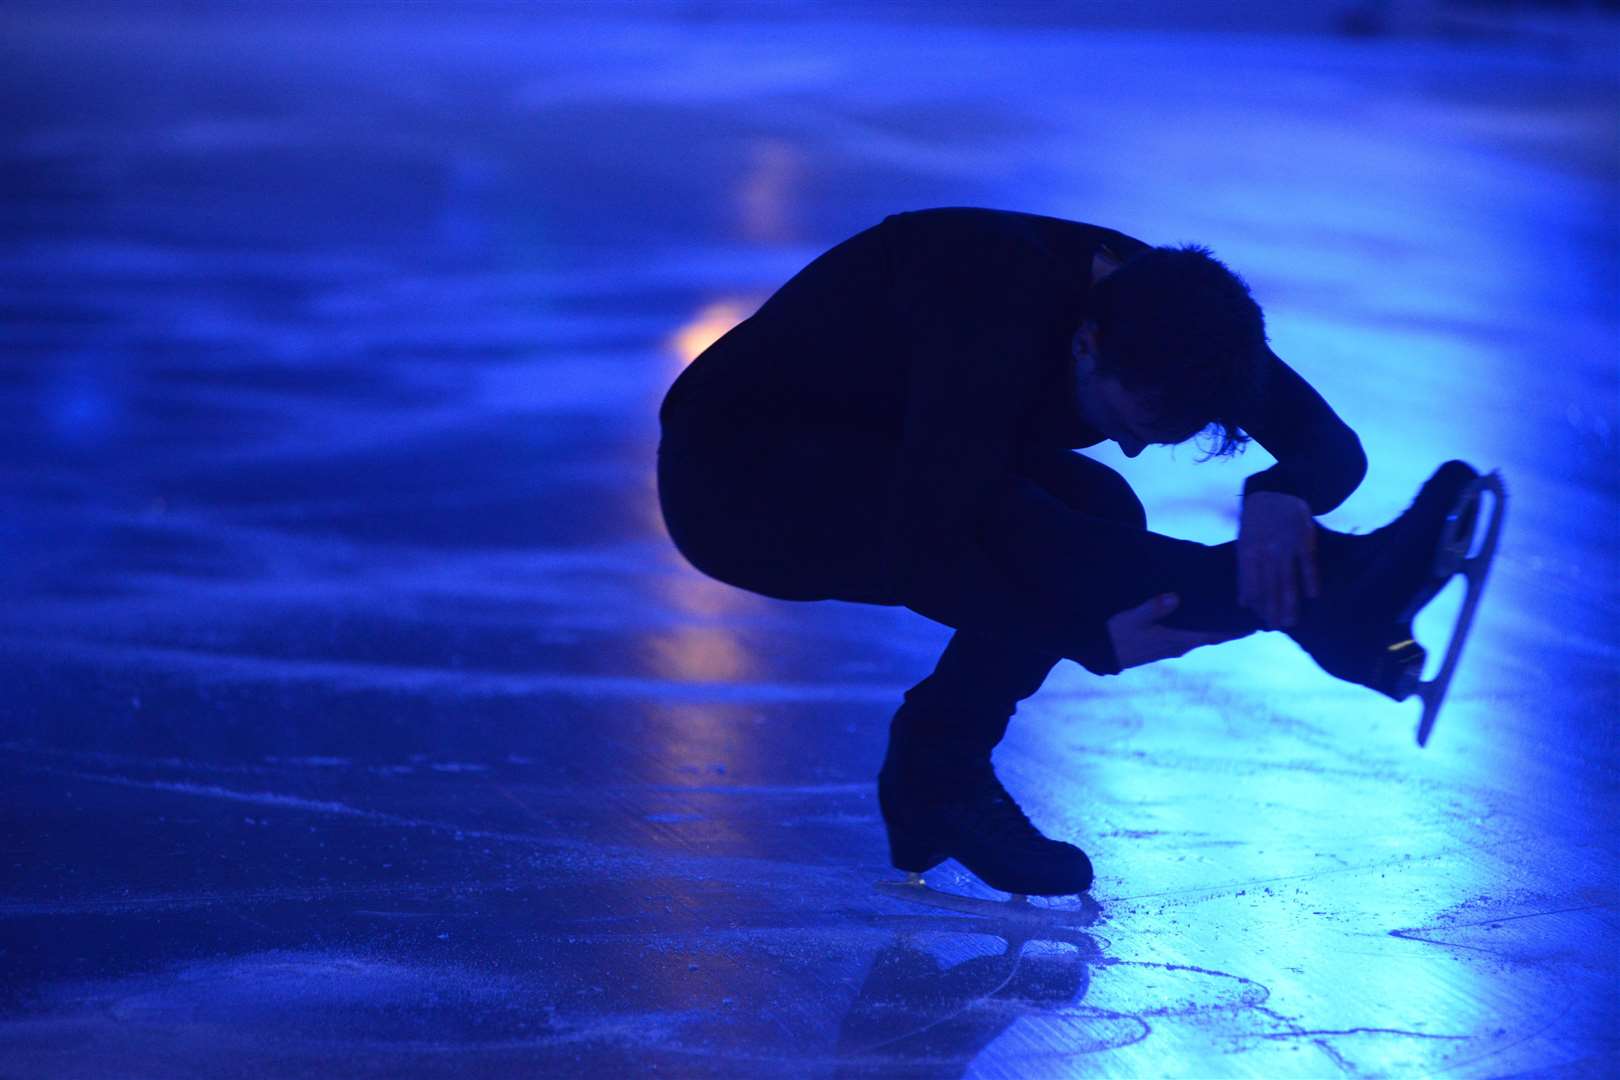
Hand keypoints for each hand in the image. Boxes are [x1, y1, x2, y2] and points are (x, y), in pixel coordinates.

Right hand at [1106, 593, 1243, 670]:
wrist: (1100, 653)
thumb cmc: (1114, 635)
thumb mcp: (1130, 619)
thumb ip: (1152, 608)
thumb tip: (1173, 598)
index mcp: (1177, 639)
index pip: (1215, 634)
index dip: (1237, 628)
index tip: (1258, 619)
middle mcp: (1180, 645)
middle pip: (1215, 635)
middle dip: (1234, 625)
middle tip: (1256, 610)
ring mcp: (1173, 646)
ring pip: (1205, 635)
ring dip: (1220, 626)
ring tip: (1236, 611)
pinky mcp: (1165, 644)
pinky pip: (1192, 635)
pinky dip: (1204, 627)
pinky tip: (1205, 617)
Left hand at [1237, 491, 1319, 628]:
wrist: (1275, 490)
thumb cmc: (1256, 521)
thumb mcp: (1244, 541)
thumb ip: (1244, 571)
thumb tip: (1243, 602)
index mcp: (1247, 551)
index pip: (1249, 583)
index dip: (1255, 602)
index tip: (1258, 620)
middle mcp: (1265, 550)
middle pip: (1268, 586)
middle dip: (1271, 609)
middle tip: (1275, 627)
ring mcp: (1284, 545)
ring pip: (1287, 579)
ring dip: (1289, 602)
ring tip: (1290, 622)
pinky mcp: (1303, 538)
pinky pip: (1307, 562)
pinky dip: (1310, 578)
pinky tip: (1312, 595)